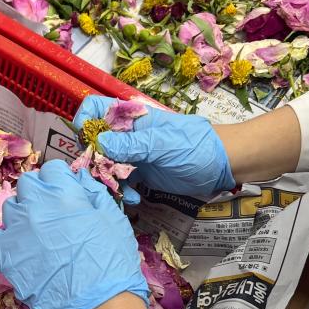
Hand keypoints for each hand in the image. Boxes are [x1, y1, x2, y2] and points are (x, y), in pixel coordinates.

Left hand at [0, 160, 148, 308]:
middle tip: (52, 212)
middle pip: (27, 184)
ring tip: (38, 233)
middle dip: (39, 192)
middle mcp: (35, 205)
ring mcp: (16, 230)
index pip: (52, 169)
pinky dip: (8, 239)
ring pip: (11, 208)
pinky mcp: (5, 255)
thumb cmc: (111, 262)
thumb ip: (93, 193)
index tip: (65, 193)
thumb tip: (78, 177)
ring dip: (24, 214)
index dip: (60, 180)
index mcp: (63, 193)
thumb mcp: (113, 219)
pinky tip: (23, 248)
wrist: (97, 305)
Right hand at [75, 95, 234, 199]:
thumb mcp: (162, 144)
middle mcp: (127, 135)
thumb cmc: (196, 146)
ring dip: (107, 180)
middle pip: (94, 142)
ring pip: (104, 165)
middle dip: (94, 160)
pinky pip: (119, 182)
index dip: (85, 122)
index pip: (96, 110)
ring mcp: (132, 155)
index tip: (88, 143)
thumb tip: (99, 144)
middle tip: (104, 174)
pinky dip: (121, 192)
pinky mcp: (140, 174)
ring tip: (119, 192)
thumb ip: (131, 145)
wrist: (223, 165)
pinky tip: (133, 198)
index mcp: (131, 119)